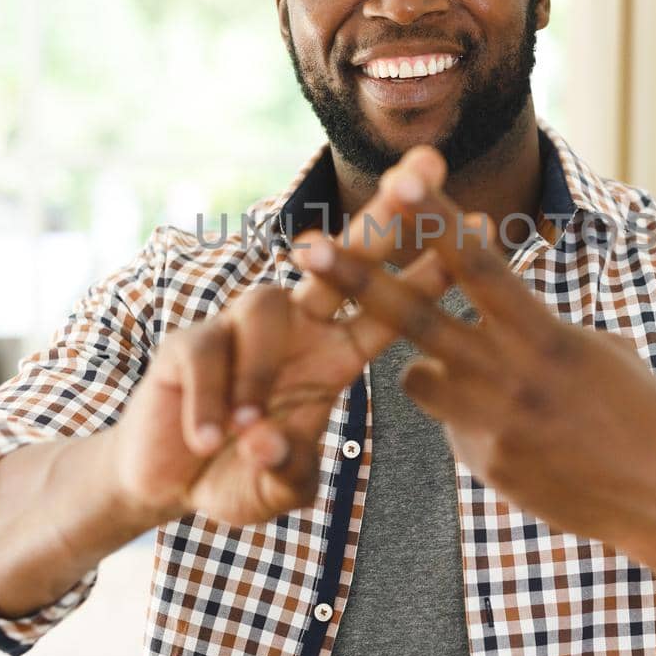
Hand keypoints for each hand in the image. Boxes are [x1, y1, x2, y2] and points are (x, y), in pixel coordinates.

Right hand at [110, 151, 451, 528]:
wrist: (168, 482)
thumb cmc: (238, 474)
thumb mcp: (278, 486)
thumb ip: (287, 473)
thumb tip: (267, 441)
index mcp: (334, 354)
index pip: (392, 306)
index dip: (434, 270)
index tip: (488, 226)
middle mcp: (296, 326)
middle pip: (345, 257)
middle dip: (386, 215)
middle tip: (426, 169)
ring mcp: (239, 326)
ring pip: (264, 308)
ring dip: (258, 372)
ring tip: (246, 431)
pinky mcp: (188, 339)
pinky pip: (206, 353)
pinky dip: (210, 402)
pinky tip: (207, 439)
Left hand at [289, 149, 655, 557]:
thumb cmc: (639, 412)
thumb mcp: (597, 351)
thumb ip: (534, 327)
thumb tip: (493, 314)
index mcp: (544, 334)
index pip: (479, 264)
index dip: (434, 219)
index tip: (396, 182)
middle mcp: (510, 376)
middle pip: (416, 317)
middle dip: (357, 279)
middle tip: (303, 247)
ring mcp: (490, 424)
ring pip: (418, 376)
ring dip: (429, 366)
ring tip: (491, 381)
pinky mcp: (483, 465)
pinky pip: (453, 426)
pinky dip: (473, 420)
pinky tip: (528, 442)